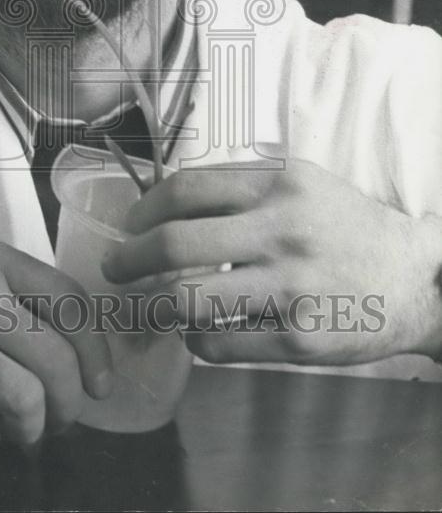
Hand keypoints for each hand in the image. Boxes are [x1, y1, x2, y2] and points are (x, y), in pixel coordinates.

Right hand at [0, 241, 111, 452]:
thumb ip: (28, 310)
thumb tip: (88, 367)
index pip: (70, 301)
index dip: (95, 351)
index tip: (99, 386)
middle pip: (55, 359)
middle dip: (67, 405)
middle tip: (58, 420)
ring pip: (25, 398)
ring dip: (32, 429)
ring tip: (22, 430)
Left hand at [101, 159, 441, 366]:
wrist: (416, 280)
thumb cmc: (346, 226)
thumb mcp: (303, 183)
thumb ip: (245, 184)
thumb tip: (169, 199)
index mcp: (278, 184)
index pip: (187, 189)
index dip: (144, 208)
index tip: (130, 224)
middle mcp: (282, 229)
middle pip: (174, 242)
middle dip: (128, 257)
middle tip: (115, 267)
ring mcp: (291, 286)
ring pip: (189, 299)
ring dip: (154, 304)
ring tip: (148, 305)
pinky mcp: (299, 337)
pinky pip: (219, 344)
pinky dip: (195, 340)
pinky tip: (198, 332)